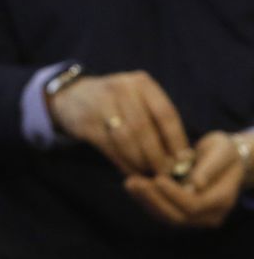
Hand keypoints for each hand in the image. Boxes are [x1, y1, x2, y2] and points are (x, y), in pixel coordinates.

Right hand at [49, 70, 190, 176]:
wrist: (74, 96)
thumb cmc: (119, 103)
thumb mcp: (139, 100)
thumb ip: (158, 122)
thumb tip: (183, 159)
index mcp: (141, 83)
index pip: (165, 114)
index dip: (176, 140)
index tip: (184, 162)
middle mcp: (121, 89)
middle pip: (144, 129)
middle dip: (158, 156)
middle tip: (166, 174)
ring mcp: (100, 104)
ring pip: (126, 140)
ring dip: (140, 161)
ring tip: (149, 175)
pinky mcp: (86, 122)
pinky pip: (109, 148)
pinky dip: (123, 163)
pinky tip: (131, 172)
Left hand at [124, 130, 247, 227]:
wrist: (222, 160)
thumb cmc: (222, 152)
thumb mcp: (222, 152)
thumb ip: (209, 168)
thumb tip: (195, 184)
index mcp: (221, 201)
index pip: (195, 205)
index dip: (174, 194)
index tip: (158, 178)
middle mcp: (209, 215)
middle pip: (178, 216)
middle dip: (154, 199)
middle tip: (134, 182)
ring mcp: (195, 217)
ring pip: (167, 217)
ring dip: (146, 201)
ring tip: (129, 183)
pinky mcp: (181, 212)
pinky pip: (162, 212)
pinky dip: (146, 200)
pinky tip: (132, 186)